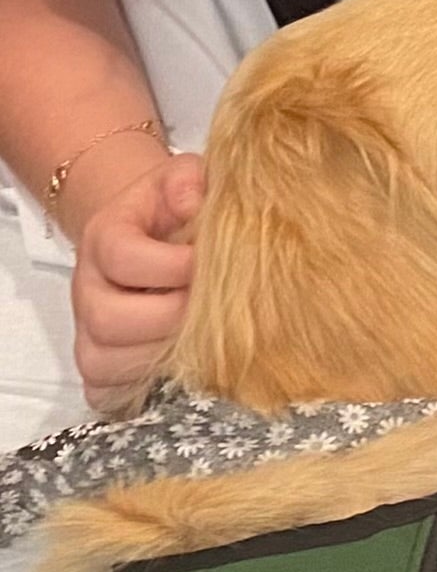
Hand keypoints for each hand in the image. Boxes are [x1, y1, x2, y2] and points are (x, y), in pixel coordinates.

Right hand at [71, 153, 202, 412]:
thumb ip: (189, 179)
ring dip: (166, 352)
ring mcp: (88, 334)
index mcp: (104, 237)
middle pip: (111, 319)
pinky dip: (147, 384)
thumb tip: (193, 201)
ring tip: (207, 334)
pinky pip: (109, 392)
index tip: (212, 263)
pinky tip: (185, 363)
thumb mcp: (184, 179)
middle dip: (172, 315)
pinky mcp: (98, 370)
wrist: (153, 236)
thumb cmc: (175, 211)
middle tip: (215, 307)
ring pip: (110, 361)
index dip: (174, 265)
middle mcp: (87, 289)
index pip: (124, 258)